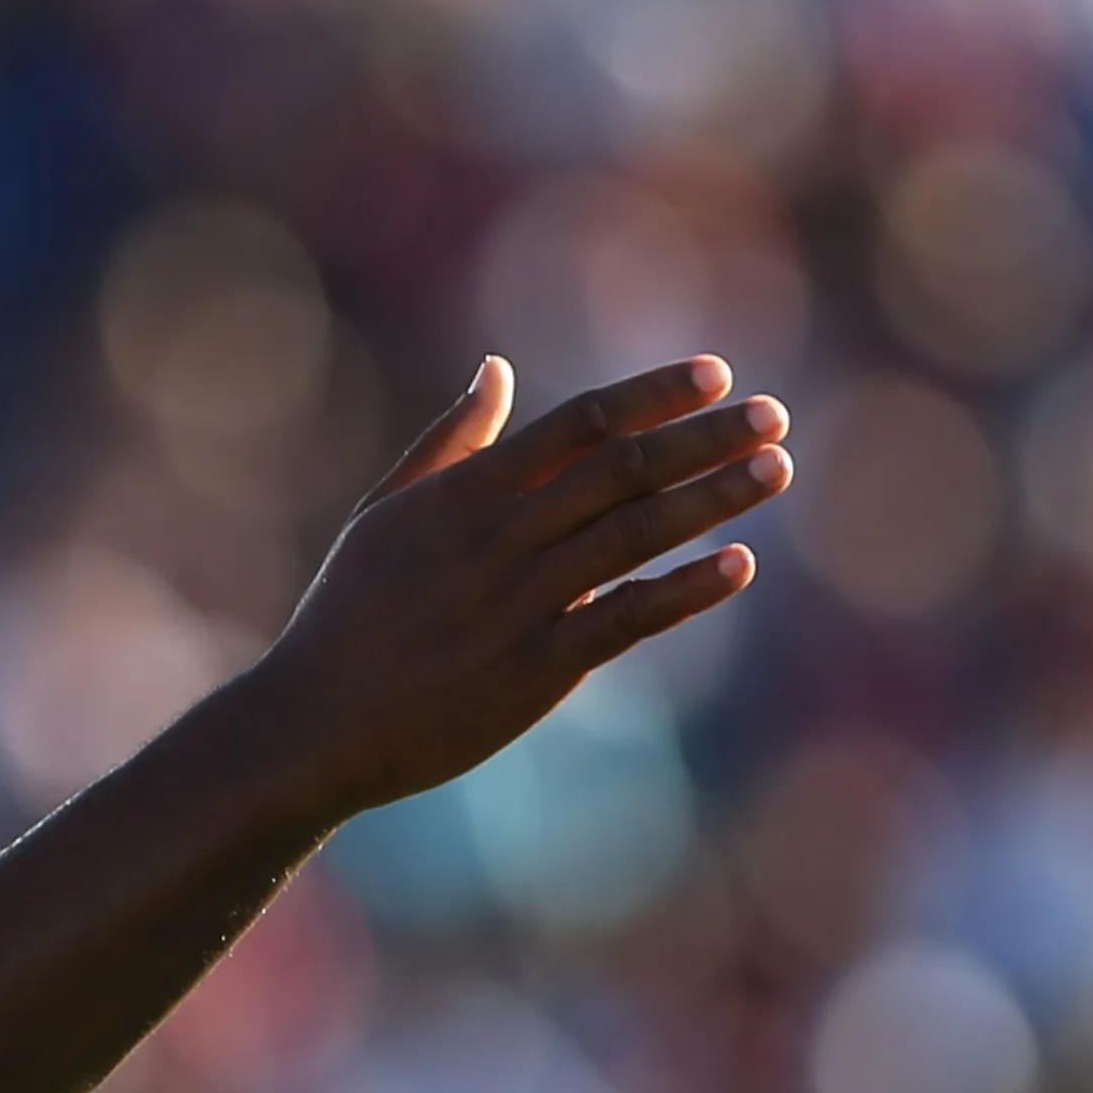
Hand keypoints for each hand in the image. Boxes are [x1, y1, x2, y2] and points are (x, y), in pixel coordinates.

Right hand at [249, 355, 791, 819]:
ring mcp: (519, 604)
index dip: (651, 395)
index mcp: (460, 496)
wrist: (317, 722)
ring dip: (713, 497)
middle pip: (621, 470)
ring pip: (635, 534)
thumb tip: (498, 370)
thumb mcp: (384, 514)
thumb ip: (448, 442)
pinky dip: (686, 589)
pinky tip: (739, 564)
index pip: (576, 426)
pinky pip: (627, 618)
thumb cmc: (348, 615)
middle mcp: (496, 540)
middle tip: (773, 413)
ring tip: (776, 468)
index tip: (715, 372)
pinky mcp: (536, 670)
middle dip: (704, 437)